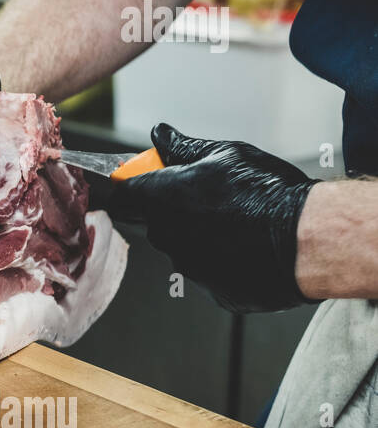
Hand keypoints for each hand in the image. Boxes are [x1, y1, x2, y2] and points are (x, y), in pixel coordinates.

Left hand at [107, 123, 318, 312]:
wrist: (307, 239)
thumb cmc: (267, 194)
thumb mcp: (224, 155)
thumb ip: (184, 148)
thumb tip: (161, 135)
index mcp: (161, 199)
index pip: (121, 198)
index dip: (131, 189)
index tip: (144, 183)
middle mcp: (167, 236)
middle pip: (155, 223)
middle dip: (173, 211)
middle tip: (209, 199)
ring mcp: (189, 267)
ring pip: (184, 249)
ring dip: (201, 237)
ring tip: (239, 223)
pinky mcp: (213, 291)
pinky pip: (211, 273)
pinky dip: (225, 261)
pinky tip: (249, 247)